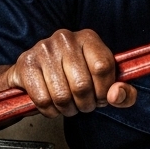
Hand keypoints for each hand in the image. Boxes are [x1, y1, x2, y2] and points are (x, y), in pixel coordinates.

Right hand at [5, 28, 136, 118]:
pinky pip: (43, 100)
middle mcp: (65, 38)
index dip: (104, 90)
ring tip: (68, 105)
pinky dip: (50, 111)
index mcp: (88, 38)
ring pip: (62, 96)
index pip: (103, 67)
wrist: (33, 76)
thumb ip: (124, 93)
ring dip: (67, 109)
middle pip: (82, 85)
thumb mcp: (104, 84)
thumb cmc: (73, 79)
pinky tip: (52, 104)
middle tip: (83, 104)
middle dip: (85, 104)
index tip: (100, 96)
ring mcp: (43, 49)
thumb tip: (116, 95)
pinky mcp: (26, 64)